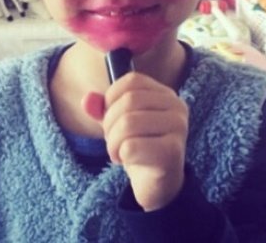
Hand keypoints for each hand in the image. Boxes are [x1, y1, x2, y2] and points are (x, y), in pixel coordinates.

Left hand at [82, 72, 188, 210]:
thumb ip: (102, 109)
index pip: (132, 81)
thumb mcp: (117, 123)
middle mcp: (176, 107)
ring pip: (128, 123)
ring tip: (119, 151)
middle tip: (113, 140)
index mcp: (165, 94)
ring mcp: (178, 128)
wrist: (157, 184)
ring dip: (114, 142)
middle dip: (110, 123)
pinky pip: (131, 146)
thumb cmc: (139, 146)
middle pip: (128, 102)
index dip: (112, 97)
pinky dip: (122, 155)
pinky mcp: (172, 151)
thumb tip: (87, 100)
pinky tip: (129, 161)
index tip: (111, 117)